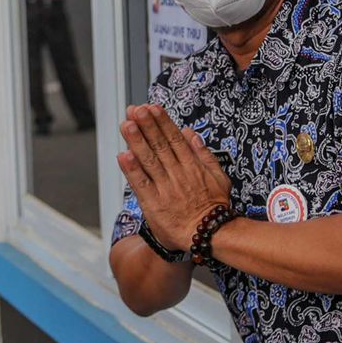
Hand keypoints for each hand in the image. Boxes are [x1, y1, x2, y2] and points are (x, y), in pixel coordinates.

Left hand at [117, 104, 230, 248]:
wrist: (210, 235)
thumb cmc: (215, 206)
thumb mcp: (219, 177)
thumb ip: (205, 154)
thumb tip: (191, 133)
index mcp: (192, 166)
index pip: (174, 139)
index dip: (162, 122)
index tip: (151, 108)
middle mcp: (178, 174)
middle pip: (160, 145)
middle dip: (147, 125)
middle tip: (135, 109)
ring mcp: (165, 188)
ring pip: (149, 160)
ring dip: (137, 141)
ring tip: (126, 124)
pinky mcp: (154, 204)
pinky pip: (141, 184)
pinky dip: (132, 170)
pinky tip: (123, 155)